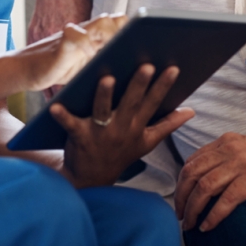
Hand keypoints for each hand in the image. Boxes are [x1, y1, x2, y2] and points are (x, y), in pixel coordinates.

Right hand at [21, 13, 125, 91]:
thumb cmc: (57, 70)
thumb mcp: (84, 68)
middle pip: (115, 21)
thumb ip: (102, 63)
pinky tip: (90, 53)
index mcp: (95, 38)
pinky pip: (74, 35)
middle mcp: (87, 33)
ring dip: (112, 33)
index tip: (146, 45)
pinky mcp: (60, 44)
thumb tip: (132, 74)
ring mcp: (74, 36)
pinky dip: (84, 43)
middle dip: (127, 32)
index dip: (134, 32)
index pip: (120, 25)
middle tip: (134, 49)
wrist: (26, 70)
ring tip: (119, 48)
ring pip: (100, 22)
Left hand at [50, 64, 195, 187]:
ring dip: (104, 96)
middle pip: (131, 103)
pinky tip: (54, 106)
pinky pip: (70, 125)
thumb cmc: (121, 153)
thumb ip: (168, 125)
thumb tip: (191, 111)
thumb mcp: (148, 141)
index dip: (164, 86)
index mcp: (138, 126)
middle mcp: (121, 128)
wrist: (92, 180)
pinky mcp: (79, 137)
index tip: (173, 68)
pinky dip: (62, 116)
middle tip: (146, 65)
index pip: (153, 103)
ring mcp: (100, 133)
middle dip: (139, 85)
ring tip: (106, 78)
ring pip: (103, 111)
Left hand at [175, 134, 245, 231]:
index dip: (181, 182)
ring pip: (205, 187)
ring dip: (194, 209)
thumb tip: (204, 174)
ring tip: (191, 224)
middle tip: (180, 215)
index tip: (180, 199)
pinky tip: (208, 226)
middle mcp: (230, 148)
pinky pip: (227, 199)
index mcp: (226, 141)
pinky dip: (214, 215)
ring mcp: (243, 162)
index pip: (193, 161)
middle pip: (193, 173)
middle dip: (182, 197)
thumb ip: (226, 157)